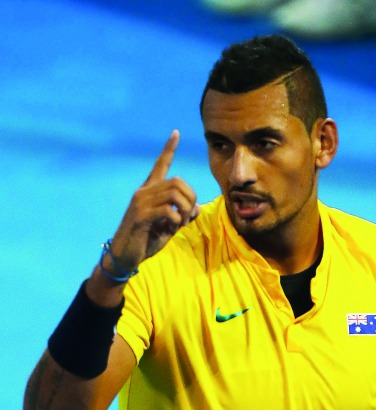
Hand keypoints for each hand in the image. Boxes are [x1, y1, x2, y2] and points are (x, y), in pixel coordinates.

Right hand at [105, 130, 198, 272]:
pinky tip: (172, 227)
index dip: (168, 149)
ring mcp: (140, 203)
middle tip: (188, 216)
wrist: (125, 256)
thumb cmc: (146, 240)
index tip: (176, 133)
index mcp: (149, 192)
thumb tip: (196, 207)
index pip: (160, 165)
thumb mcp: (168, 227)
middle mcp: (144, 192)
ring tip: (181, 223)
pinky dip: (176, 219)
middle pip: (177, 182)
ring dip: (184, 210)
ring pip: (174, 194)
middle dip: (190, 198)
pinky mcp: (140, 216)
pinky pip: (167, 211)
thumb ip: (182, 216)